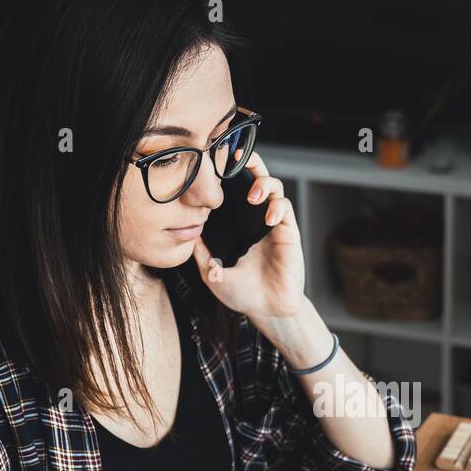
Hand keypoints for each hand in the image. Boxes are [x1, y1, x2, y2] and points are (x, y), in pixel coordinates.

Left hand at [189, 149, 304, 319]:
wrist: (266, 311)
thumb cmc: (241, 293)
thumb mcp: (210, 272)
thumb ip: (199, 252)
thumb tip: (182, 233)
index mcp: (238, 223)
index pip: (233, 189)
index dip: (228, 172)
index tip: (214, 161)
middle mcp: (255, 218)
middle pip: (257, 178)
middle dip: (250, 163)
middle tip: (237, 159)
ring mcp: (273, 224)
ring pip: (275, 188)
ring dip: (265, 183)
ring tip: (253, 196)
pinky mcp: (288, 233)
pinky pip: (286, 210)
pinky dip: (278, 207)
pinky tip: (269, 218)